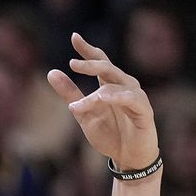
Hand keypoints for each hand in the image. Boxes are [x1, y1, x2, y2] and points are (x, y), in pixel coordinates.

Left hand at [47, 32, 157, 169]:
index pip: (99, 61)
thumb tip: (51, 72)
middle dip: (90, 64)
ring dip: (96, 93)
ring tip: (80, 103)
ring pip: (115, 86)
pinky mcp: (144, 110)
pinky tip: (103, 98)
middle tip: (73, 64)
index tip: (74, 37)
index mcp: (109, 85)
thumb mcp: (83, 113)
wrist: (128, 157)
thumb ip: (70, 93)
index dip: (87, 49)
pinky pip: (131, 99)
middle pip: (107, 68)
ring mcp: (135, 97)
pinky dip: (117, 97)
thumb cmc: (110, 134)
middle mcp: (124, 86)